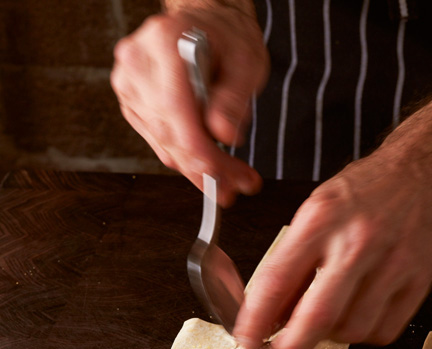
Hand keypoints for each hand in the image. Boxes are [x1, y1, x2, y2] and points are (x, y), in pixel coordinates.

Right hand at [110, 7, 268, 205]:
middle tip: (238, 187)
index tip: (226, 178)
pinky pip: (158, 140)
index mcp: (164, 43)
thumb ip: (234, 97)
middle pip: (168, 132)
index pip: (176, 110)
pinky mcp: (132, 101)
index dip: (200, 152)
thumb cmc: (228, 36)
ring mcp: (129, 83)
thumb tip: (224, 136)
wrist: (206, 22)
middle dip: (206, 168)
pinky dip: (185, 157)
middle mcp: (137, 62)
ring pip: (163, 143)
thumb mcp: (247, 61)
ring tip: (233, 180)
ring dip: (198, 169)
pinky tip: (211, 164)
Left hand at [233, 150, 431, 348]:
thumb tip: (271, 312)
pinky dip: (364, 333)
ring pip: (352, 330)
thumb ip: (294, 261)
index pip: (278, 280)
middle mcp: (358, 242)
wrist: (421, 175)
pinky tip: (358, 314)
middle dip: (292, 345)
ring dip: (331, 336)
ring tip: (328, 317)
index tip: (246, 337)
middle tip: (282, 348)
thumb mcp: (316, 211)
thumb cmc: (365, 192)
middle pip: (319, 316)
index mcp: (323, 219)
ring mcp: (393, 264)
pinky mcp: (419, 281)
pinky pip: (384, 331)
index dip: (256, 319)